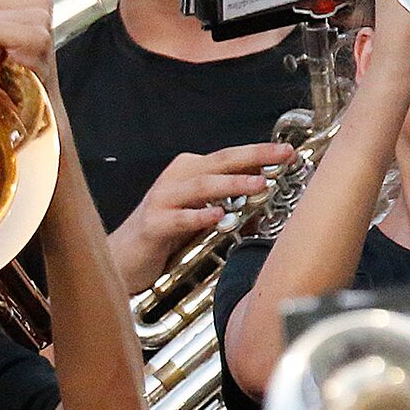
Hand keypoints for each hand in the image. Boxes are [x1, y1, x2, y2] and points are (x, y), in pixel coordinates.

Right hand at [105, 140, 294, 292]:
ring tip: (259, 183)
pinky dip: (199, 216)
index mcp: (188, 171)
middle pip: (218, 161)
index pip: (228, 157)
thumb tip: (266, 200)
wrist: (122, 257)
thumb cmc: (164, 234)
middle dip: (253, 156)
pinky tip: (218, 216)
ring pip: (200, 185)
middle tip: (283, 155)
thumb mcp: (201, 214)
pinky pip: (179, 219)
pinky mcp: (151, 225)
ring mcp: (161, 201)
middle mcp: (175, 180)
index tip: (288, 151)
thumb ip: (228, 204)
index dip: (258, 152)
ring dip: (231, 183)